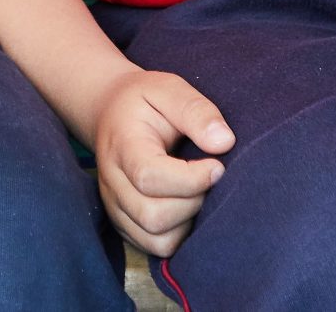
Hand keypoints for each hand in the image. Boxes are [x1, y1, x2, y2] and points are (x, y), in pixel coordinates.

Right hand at [91, 68, 234, 257]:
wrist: (112, 113)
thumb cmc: (144, 102)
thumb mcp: (168, 88)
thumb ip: (196, 110)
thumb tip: (224, 142)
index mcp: (122, 145)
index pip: (149, 176)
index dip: (192, 178)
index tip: (217, 164)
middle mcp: (112, 182)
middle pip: (153, 216)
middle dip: (193, 202)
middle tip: (209, 178)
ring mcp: (115, 206)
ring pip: (156, 239)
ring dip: (188, 221)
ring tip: (197, 191)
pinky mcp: (123, 223)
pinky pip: (155, 246)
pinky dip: (179, 233)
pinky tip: (186, 204)